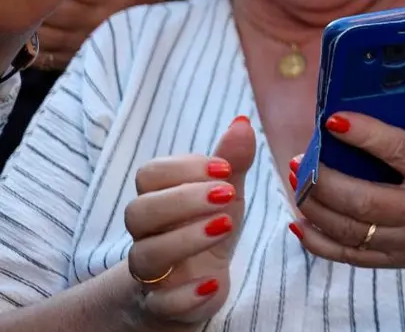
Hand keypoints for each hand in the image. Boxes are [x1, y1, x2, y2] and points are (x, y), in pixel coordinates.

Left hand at [37, 0, 161, 68]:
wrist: (157, 53)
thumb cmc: (147, 14)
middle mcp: (95, 21)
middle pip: (58, 3)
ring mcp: (81, 42)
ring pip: (45, 27)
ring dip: (38, 16)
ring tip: (35, 4)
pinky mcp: (71, 59)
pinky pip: (43, 51)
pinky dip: (35, 40)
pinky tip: (37, 29)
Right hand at [122, 115, 255, 323]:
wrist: (192, 287)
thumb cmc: (206, 227)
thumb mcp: (225, 193)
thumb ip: (232, 161)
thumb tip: (242, 122)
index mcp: (159, 200)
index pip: (149, 174)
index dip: (183, 168)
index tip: (225, 169)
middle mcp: (147, 235)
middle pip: (138, 211)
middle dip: (182, 200)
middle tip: (227, 195)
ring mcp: (152, 273)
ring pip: (146, 255)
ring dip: (186, 238)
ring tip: (226, 225)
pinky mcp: (163, 306)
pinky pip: (162, 303)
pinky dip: (185, 295)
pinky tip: (213, 283)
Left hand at [291, 61, 404, 269]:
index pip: (401, 153)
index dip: (366, 136)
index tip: (333, 119)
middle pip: (365, 200)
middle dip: (325, 180)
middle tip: (298, 158)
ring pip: (351, 230)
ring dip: (315, 207)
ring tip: (294, 181)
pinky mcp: (397, 259)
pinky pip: (350, 257)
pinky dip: (319, 242)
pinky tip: (299, 221)